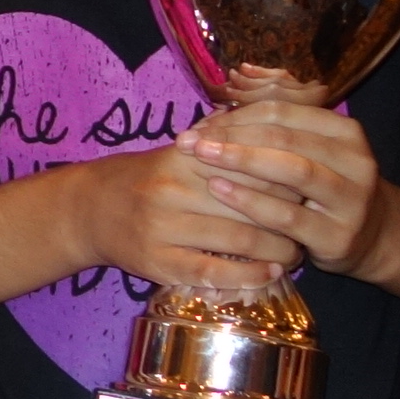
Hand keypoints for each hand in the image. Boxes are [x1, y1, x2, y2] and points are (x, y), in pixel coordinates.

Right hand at [65, 142, 299, 297]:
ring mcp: (163, 228)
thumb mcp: (179, 151)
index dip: (287, 179)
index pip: (251, 164)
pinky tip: (270, 273)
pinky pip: (214, 272)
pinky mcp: (158, 262)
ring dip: (279, 250)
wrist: (90, 209)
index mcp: (183, 157)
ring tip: (295, 253)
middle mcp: (172, 189)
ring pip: (239, 239)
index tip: (308, 190)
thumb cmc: (147, 178)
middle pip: (251, 202)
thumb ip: (222, 136)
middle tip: (309, 226)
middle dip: (289, 218)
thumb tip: (275, 123)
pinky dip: (249, 275)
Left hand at [184, 92, 390, 275]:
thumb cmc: (322, 189)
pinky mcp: (338, 235)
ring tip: (202, 157)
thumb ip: (272, 132)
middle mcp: (356, 160)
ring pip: (292, 170)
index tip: (198, 125)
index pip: (283, 112)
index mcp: (345, 131)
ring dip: (241, 160)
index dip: (236, 115)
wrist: (370, 238)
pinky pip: (287, 215)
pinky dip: (250, 201)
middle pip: (285, 137)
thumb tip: (214, 111)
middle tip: (191, 141)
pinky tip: (220, 190)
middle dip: (232, 135)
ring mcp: (351, 199)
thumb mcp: (308, 155)